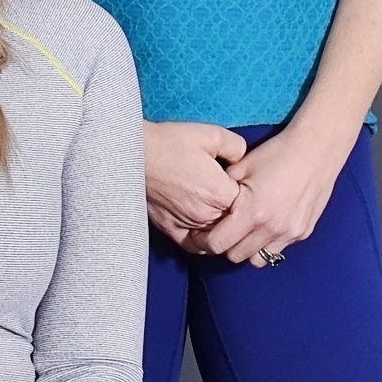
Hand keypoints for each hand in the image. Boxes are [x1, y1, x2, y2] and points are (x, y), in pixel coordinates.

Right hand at [143, 120, 248, 246]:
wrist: (134, 152)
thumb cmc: (171, 142)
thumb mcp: (213, 135)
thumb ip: (237, 148)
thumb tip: (242, 159)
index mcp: (221, 193)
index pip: (248, 203)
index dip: (247, 193)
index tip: (241, 184)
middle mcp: (207, 214)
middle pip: (233, 222)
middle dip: (236, 212)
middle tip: (230, 197)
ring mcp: (188, 224)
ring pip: (216, 237)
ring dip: (221, 227)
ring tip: (221, 214)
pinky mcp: (170, 229)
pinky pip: (193, 245)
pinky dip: (202, 242)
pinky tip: (204, 232)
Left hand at [196, 123, 349, 264]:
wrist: (317, 149)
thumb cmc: (278, 153)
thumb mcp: (241, 166)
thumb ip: (220, 189)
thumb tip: (207, 204)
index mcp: (252, 212)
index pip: (217, 244)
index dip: (204, 241)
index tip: (201, 234)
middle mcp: (272, 228)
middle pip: (235, 256)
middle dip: (225, 246)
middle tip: (222, 231)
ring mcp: (289, 233)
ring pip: (258, 259)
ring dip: (247, 249)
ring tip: (245, 231)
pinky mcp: (302, 232)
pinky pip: (278, 250)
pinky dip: (267, 243)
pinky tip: (266, 225)